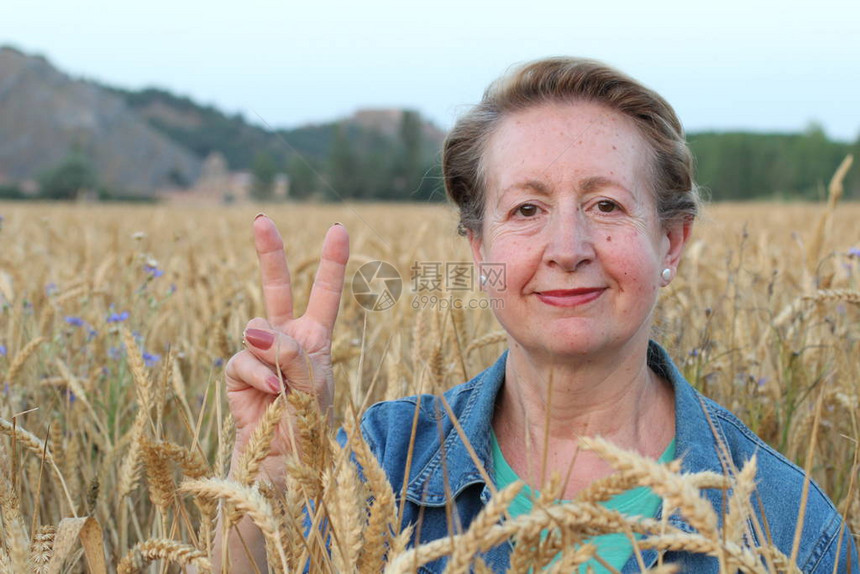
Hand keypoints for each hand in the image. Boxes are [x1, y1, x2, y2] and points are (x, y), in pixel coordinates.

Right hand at [224, 215, 348, 466]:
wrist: (279, 465)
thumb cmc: (306, 428)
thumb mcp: (313, 387)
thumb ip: (291, 354)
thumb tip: (253, 329)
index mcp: (315, 339)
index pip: (325, 294)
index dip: (331, 262)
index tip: (338, 229)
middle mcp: (286, 339)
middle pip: (277, 287)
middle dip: (270, 253)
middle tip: (262, 220)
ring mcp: (259, 353)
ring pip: (258, 330)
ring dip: (273, 360)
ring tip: (284, 391)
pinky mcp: (236, 371)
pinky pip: (243, 358)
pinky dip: (257, 377)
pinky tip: (268, 396)